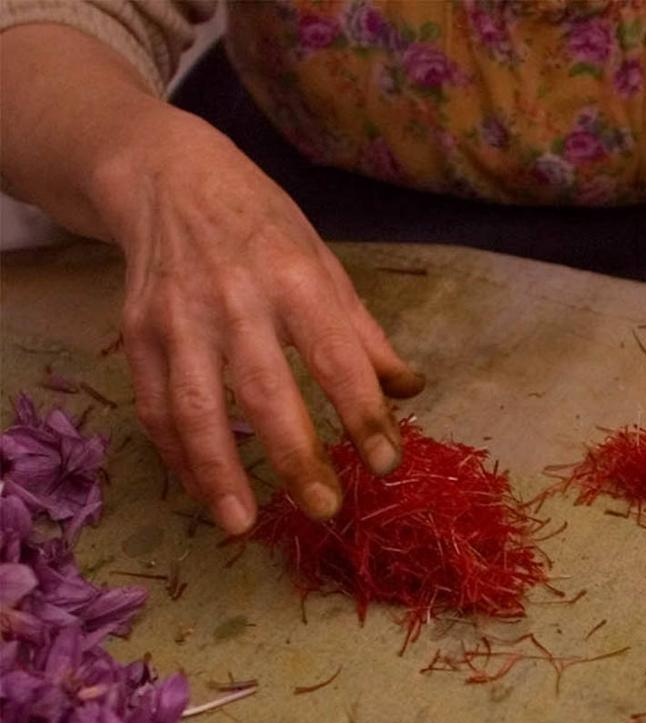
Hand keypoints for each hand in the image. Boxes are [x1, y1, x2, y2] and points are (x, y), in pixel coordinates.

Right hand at [92, 110, 423, 533]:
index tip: (387, 461)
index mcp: (296, 279)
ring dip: (220, 472)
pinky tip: (204, 490)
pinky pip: (155, 407)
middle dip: (296, 456)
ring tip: (244, 524)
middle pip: (266, 391)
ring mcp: (179, 319)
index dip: (364, 414)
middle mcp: (236, 300)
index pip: (337, 358)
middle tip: (326, 509)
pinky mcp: (137, 334)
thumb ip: (363, 333)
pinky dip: (178, 455)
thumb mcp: (323, 262)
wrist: (166, 177)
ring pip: (196, 409)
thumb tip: (410, 390)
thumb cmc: (261, 224)